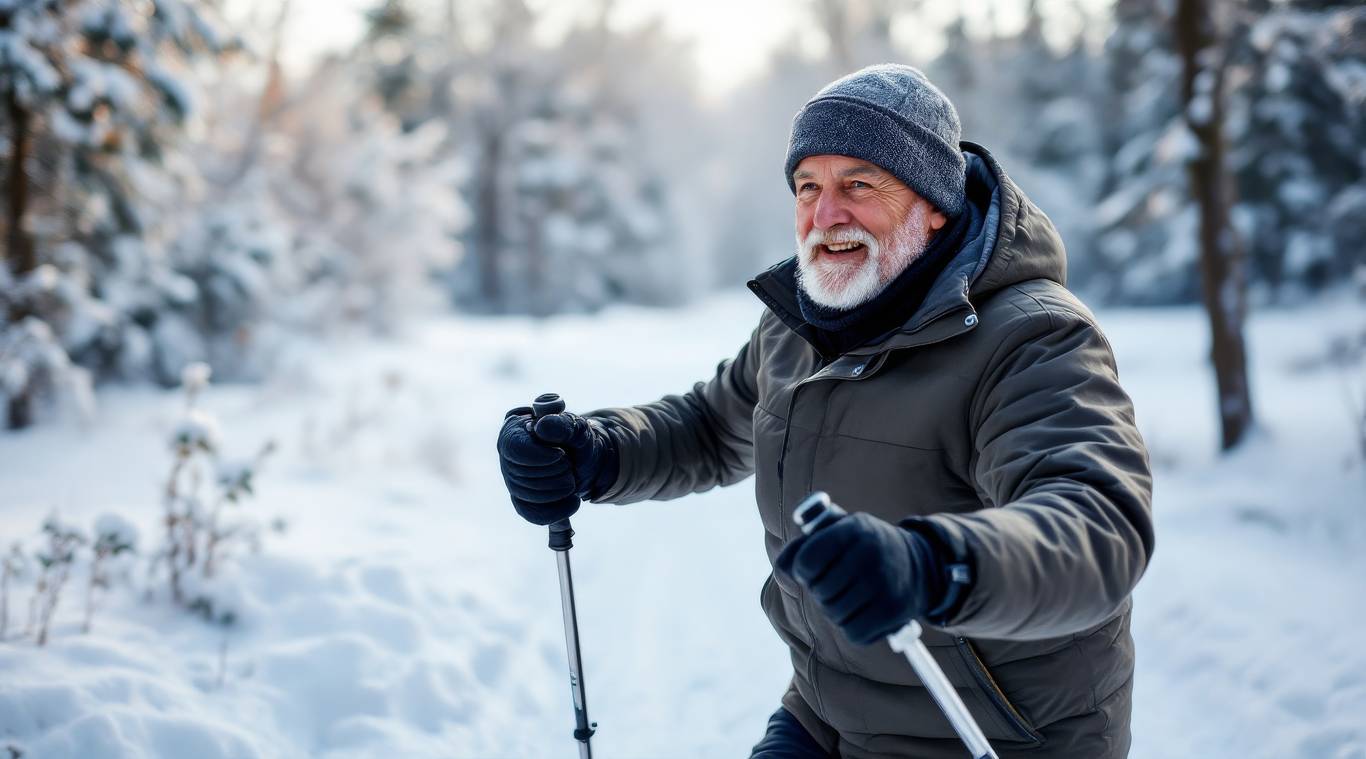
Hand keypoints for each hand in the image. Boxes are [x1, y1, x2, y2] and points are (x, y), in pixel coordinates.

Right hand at [497, 405, 615, 525]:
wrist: (588, 460)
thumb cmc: (577, 440)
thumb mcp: (576, 428)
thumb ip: (561, 424)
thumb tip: (541, 427)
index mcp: (514, 429)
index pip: (514, 448)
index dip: (540, 456)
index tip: (561, 454)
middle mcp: (507, 456)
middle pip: (522, 476)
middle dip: (555, 473)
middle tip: (569, 463)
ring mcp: (512, 481)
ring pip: (529, 497)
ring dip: (560, 490)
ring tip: (571, 477)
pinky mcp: (522, 502)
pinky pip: (534, 514)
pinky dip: (559, 509)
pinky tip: (572, 500)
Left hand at [775, 512, 941, 644]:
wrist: (921, 564)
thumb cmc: (863, 548)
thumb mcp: (836, 532)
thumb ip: (802, 546)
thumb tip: (786, 573)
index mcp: (853, 528)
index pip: (806, 560)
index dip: (802, 569)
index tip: (812, 569)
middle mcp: (871, 553)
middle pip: (818, 591)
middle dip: (820, 591)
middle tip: (836, 583)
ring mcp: (885, 583)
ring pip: (833, 614)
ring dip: (835, 611)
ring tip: (850, 597)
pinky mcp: (895, 610)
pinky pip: (853, 633)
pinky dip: (853, 628)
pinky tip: (864, 613)